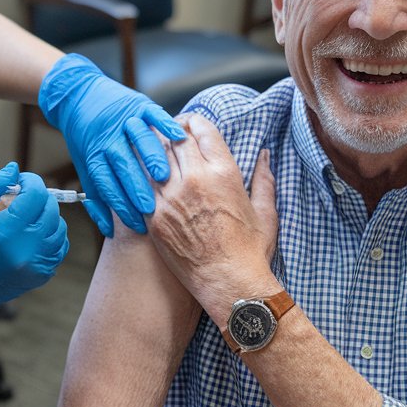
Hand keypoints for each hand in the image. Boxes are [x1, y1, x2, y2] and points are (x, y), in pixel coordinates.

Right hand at [0, 163, 68, 349]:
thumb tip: (14, 170)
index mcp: (4, 234)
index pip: (36, 195)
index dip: (30, 181)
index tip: (19, 182)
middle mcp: (26, 251)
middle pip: (51, 209)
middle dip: (38, 197)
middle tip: (19, 198)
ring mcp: (37, 266)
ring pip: (59, 227)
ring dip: (45, 216)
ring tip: (23, 217)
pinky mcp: (42, 275)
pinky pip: (59, 246)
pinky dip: (50, 235)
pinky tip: (30, 234)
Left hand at [38, 54, 185, 235]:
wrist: (79, 95)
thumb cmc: (86, 138)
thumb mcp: (86, 167)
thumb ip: (98, 197)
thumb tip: (108, 230)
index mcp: (94, 155)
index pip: (107, 184)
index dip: (121, 206)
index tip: (137, 225)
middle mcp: (108, 137)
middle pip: (123, 165)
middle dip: (136, 188)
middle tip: (151, 209)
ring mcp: (124, 119)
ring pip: (138, 140)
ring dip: (151, 158)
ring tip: (164, 177)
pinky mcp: (138, 103)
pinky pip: (153, 114)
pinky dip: (165, 124)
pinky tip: (178, 137)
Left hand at [148, 115, 277, 322]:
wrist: (229, 284)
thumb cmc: (250, 251)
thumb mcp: (266, 212)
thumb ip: (264, 179)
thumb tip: (266, 155)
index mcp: (224, 172)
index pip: (201, 128)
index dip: (193, 122)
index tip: (190, 125)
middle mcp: (195, 179)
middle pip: (174, 138)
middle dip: (171, 132)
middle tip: (168, 134)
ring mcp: (171, 198)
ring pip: (153, 158)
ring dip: (153, 152)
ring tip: (153, 152)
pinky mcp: (154, 218)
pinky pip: (140, 186)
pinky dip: (141, 176)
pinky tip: (142, 176)